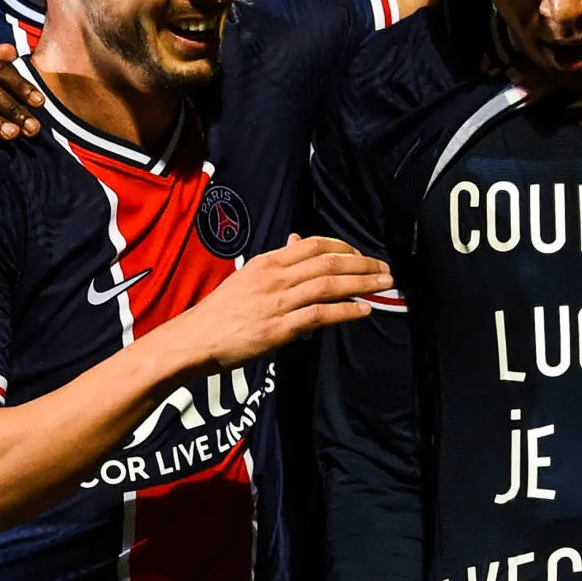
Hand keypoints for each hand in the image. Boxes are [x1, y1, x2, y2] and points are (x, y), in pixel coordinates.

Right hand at [160, 235, 390, 370]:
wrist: (196, 339)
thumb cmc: (222, 312)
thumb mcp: (248, 278)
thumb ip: (277, 263)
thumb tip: (298, 241)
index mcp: (268, 262)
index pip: (314, 245)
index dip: (344, 247)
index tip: (361, 254)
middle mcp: (275, 277)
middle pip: (329, 262)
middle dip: (363, 264)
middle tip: (385, 269)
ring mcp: (278, 302)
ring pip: (330, 285)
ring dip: (363, 284)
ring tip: (384, 285)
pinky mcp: (280, 328)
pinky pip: (321, 315)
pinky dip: (346, 311)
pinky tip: (364, 310)